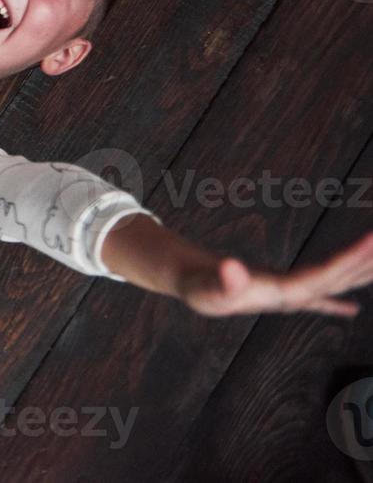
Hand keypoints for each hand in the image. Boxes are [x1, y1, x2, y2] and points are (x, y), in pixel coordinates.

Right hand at [177, 231, 372, 317]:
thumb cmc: (200, 288)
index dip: (349, 260)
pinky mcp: (285, 294)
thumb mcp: (206, 283)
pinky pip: (318, 297)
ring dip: (360, 271)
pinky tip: (352, 309)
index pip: (323, 276)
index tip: (371, 242)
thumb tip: (232, 269)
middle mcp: (294, 298)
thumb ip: (222, 280)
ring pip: (335, 284)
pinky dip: (337, 301)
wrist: (196, 294)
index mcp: (281, 294)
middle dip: (364, 261)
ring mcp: (291, 297)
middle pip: (338, 279)